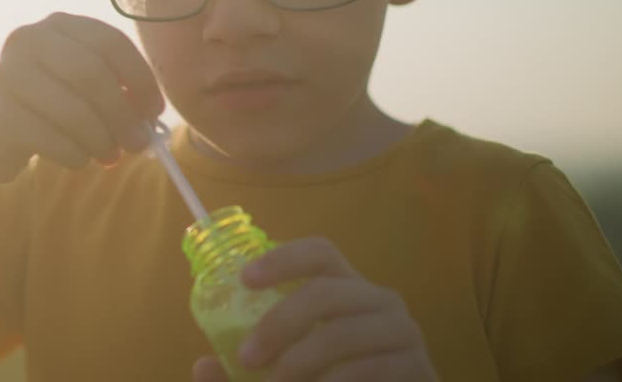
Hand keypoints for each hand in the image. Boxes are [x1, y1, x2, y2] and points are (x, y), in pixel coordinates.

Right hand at [0, 12, 163, 187]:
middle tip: (139, 143)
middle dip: (122, 114)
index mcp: (57, 26)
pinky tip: (78, 159)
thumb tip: (149, 118)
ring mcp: (8, 74)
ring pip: (75, 110)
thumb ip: (113, 90)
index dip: (140, 78)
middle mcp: (29, 40)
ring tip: (109, 155)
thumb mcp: (76, 87)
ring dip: (102, 140)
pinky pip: (54, 139)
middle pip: (92, 74)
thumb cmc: (42, 108)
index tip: (154, 111)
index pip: (110, 42)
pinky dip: (77, 155)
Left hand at [192, 237, 436, 381]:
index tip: (244, 279)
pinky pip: (369, 369)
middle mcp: (379, 301)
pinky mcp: (418, 367)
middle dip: (279, 323)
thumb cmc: (337, 381)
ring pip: (343, 335)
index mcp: (347, 289)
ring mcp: (404, 333)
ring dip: (301, 363)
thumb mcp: (288, 370)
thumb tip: (202, 366)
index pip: (320, 252)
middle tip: (247, 358)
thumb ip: (246, 370)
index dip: (282, 259)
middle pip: (325, 292)